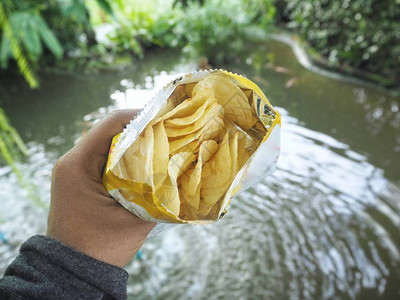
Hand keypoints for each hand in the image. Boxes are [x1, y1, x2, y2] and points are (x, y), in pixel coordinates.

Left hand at [47, 110, 154, 267]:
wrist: (73, 271)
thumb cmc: (99, 247)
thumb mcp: (134, 218)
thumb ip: (159, 194)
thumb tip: (183, 174)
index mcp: (77, 165)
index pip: (110, 124)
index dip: (140, 116)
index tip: (166, 119)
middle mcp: (72, 162)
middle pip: (110, 132)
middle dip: (142, 131)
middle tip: (169, 134)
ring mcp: (75, 171)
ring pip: (109, 145)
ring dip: (135, 145)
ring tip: (162, 148)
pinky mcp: (82, 181)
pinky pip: (106, 160)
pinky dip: (127, 159)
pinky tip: (147, 166)